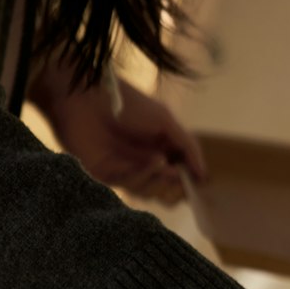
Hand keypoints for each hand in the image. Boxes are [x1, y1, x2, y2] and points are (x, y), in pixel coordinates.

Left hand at [28, 59, 205, 204]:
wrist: (85, 97)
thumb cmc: (127, 103)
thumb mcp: (165, 120)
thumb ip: (187, 146)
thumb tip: (204, 174)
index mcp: (160, 148)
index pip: (180, 175)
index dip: (190, 180)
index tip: (199, 181)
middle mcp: (143, 162)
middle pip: (166, 190)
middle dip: (176, 188)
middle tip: (180, 178)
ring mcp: (126, 170)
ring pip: (150, 192)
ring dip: (160, 181)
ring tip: (164, 164)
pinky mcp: (108, 175)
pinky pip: (131, 185)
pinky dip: (145, 176)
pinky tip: (153, 162)